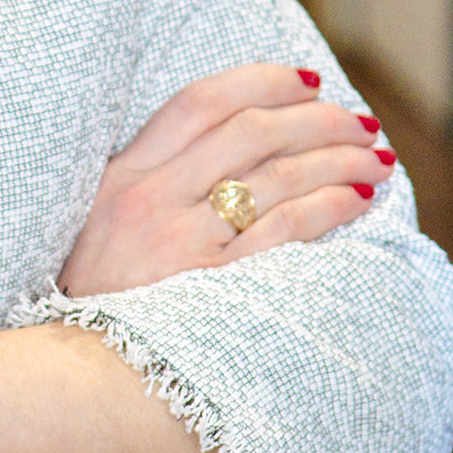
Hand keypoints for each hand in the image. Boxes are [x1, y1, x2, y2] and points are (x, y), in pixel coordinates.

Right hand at [60, 63, 393, 297]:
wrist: (77, 371)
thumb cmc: (98, 296)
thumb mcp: (101, 222)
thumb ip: (152, 182)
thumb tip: (234, 147)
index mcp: (122, 173)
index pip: (200, 102)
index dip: (260, 81)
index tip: (307, 81)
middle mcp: (151, 198)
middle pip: (250, 132)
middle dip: (317, 119)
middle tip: (359, 122)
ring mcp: (181, 241)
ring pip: (277, 176)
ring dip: (337, 159)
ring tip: (374, 158)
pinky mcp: (210, 284)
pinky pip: (284, 229)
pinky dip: (328, 205)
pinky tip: (356, 199)